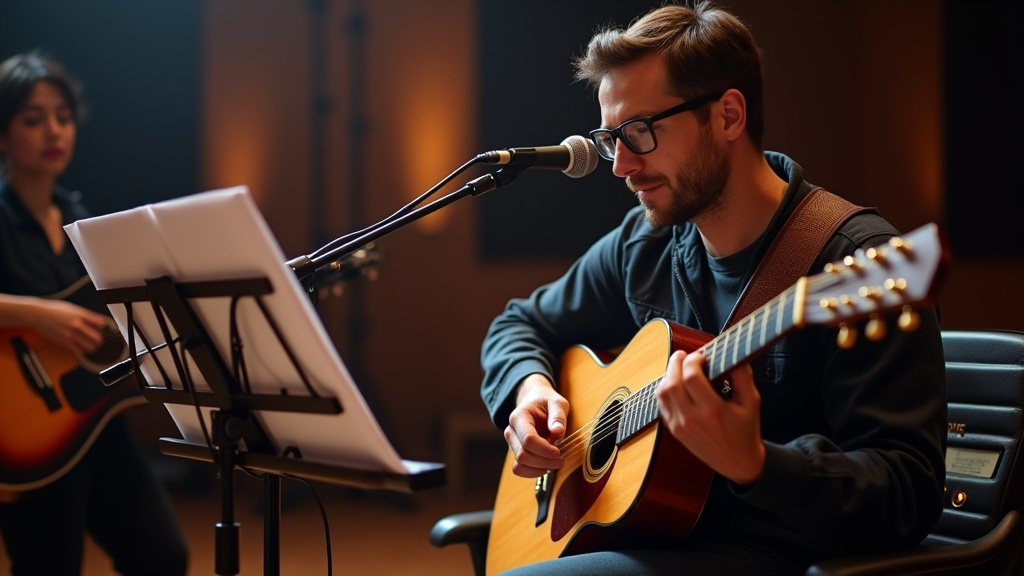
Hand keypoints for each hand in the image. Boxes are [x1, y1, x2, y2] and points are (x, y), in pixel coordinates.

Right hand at [29, 299, 106, 356]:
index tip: (99, 329)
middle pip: (97, 337)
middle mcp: (78, 324)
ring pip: (90, 346)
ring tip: (91, 347)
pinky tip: (81, 350)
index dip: (102, 328)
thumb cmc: (54, 310)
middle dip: (99, 341)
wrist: (38, 314)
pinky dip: (82, 352)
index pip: (100, 323)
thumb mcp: (72, 308)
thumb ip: (84, 315)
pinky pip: (78, 350)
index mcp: (81, 314)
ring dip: (92, 348)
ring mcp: (71, 333)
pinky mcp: (64, 341)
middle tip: (98, 341)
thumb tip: (96, 321)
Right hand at [504, 374, 569, 477]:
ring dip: (539, 469)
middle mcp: (511, 431)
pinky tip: (546, 466)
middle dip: (544, 461)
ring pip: (519, 465)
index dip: (545, 450)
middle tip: (561, 460)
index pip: (528, 439)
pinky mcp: (516, 451)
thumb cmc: (546, 402)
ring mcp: (512, 443)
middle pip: (523, 455)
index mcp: (519, 417)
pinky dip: (533, 472)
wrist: (534, 401)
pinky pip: (520, 469)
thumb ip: (558, 416)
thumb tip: (558, 432)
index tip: (559, 452)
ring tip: (554, 464)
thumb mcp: (557, 403)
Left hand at [655, 349, 764, 485]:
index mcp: (713, 411)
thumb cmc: (746, 431)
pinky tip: (676, 383)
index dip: (693, 360)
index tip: (701, 355)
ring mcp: (680, 426)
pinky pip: (662, 404)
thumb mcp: (752, 402)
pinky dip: (665, 390)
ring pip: (662, 393)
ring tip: (679, 367)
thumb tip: (732, 354)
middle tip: (684, 355)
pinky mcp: (674, 430)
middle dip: (676, 363)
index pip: (691, 377)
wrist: (738, 463)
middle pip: (672, 383)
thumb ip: (743, 376)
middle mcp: (692, 419)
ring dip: (668, 375)